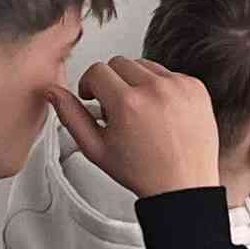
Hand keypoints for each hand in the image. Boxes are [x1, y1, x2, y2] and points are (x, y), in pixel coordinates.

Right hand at [52, 57, 222, 196]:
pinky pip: (169, 74)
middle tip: (116, 108)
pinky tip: (160, 112)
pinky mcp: (196, 87)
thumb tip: (53, 91)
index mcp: (127, 103)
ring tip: (139, 112)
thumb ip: (70, 116)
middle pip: (119, 62)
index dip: (89, 84)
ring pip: (144, 64)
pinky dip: (161, 87)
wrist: (183, 185)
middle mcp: (155, 89)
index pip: (97, 70)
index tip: (93, 97)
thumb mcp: (95, 148)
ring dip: (136, 82)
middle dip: (112, 82)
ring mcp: (179, 86)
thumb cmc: (142, 172)